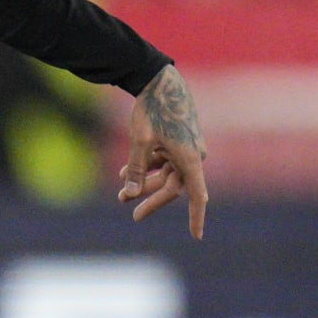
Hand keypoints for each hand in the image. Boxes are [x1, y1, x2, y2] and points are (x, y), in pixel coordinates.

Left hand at [119, 64, 208, 238]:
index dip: (196, 217)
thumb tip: (131, 195)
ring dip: (144, 182)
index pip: (197, 196)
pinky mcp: (178, 141)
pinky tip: (125, 171)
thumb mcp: (140, 141)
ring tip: (120, 193)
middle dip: (150, 197)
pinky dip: (147, 166)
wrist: (159, 80)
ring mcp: (186, 148)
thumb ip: (137, 170)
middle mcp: (193, 156)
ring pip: (166, 174)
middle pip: (173, 186)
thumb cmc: (152, 110)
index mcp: (190, 158)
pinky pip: (164, 161)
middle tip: (131, 212)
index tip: (196, 237)